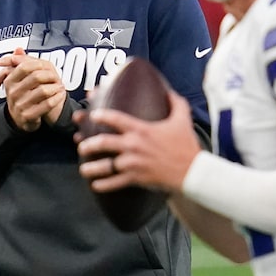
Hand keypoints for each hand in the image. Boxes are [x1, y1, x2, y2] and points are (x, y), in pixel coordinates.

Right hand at [0, 47, 65, 131]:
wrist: (21, 120)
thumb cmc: (22, 96)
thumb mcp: (18, 80)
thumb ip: (20, 63)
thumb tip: (18, 49)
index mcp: (9, 81)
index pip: (25, 66)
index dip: (39, 64)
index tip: (47, 67)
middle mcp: (12, 93)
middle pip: (36, 76)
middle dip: (50, 76)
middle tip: (56, 77)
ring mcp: (20, 105)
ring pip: (43, 91)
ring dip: (56, 87)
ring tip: (60, 86)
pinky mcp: (28, 116)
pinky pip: (47, 104)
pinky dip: (57, 98)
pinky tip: (60, 95)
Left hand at [74, 90, 200, 192]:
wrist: (193, 172)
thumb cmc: (186, 145)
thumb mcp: (182, 119)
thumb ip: (175, 102)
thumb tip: (168, 90)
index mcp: (141, 129)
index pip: (116, 119)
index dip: (101, 115)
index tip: (92, 115)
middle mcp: (134, 145)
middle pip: (103, 142)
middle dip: (88, 144)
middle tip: (81, 145)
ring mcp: (133, 163)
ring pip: (105, 166)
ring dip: (91, 168)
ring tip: (83, 169)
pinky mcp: (136, 178)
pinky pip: (115, 182)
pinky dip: (103, 185)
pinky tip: (95, 185)